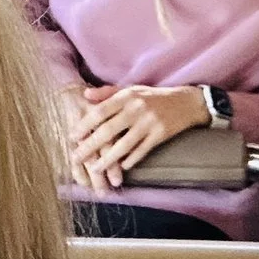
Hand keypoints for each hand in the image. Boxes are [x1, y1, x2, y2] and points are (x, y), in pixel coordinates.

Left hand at [66, 84, 209, 189]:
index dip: (84, 124)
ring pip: (123, 145)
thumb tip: (84, 96)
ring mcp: (149, 122)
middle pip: (108, 130)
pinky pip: (141, 151)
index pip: (100, 111)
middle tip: (75, 157)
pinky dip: (129, 160)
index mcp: (127, 96)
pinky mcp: (160, 134)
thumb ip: (107, 93)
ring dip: (107, 159)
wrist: (186, 102)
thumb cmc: (153, 97)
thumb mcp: (131, 90)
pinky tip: (120, 168)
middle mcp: (137, 108)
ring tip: (94, 169)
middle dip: (89, 146)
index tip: (72, 137)